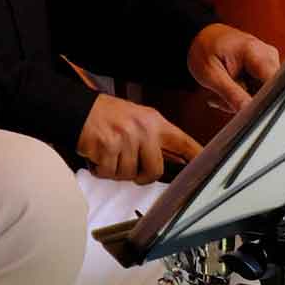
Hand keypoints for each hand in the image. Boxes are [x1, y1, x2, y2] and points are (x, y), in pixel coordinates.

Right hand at [76, 93, 202, 182]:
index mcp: (153, 121)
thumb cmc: (104, 115)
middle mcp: (142, 130)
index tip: (208, 167)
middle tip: (127, 164)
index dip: (196, 157)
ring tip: (108, 153)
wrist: (75, 109)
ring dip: (115, 170)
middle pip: (154, 170)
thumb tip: (170, 159)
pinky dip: (101, 169)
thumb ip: (152, 137)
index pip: (182, 142)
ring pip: (128, 175)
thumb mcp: (135, 118)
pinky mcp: (107, 148)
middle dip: (140, 175)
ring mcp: (125, 139)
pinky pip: (109, 173)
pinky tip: (97, 154)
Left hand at [186, 23, 279, 113]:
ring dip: (241, 99)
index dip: (265, 102)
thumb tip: (248, 111)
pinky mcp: (265, 68)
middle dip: (244, 102)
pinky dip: (242, 94)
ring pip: (262, 95)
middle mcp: (268, 55)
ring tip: (221, 91)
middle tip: (221, 98)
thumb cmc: (203, 49)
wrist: (202, 37)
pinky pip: (259, 90)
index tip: (248, 111)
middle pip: (268, 92)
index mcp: (255, 52)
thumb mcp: (211, 75)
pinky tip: (229, 88)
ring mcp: (268, 61)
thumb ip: (231, 94)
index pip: (274, 84)